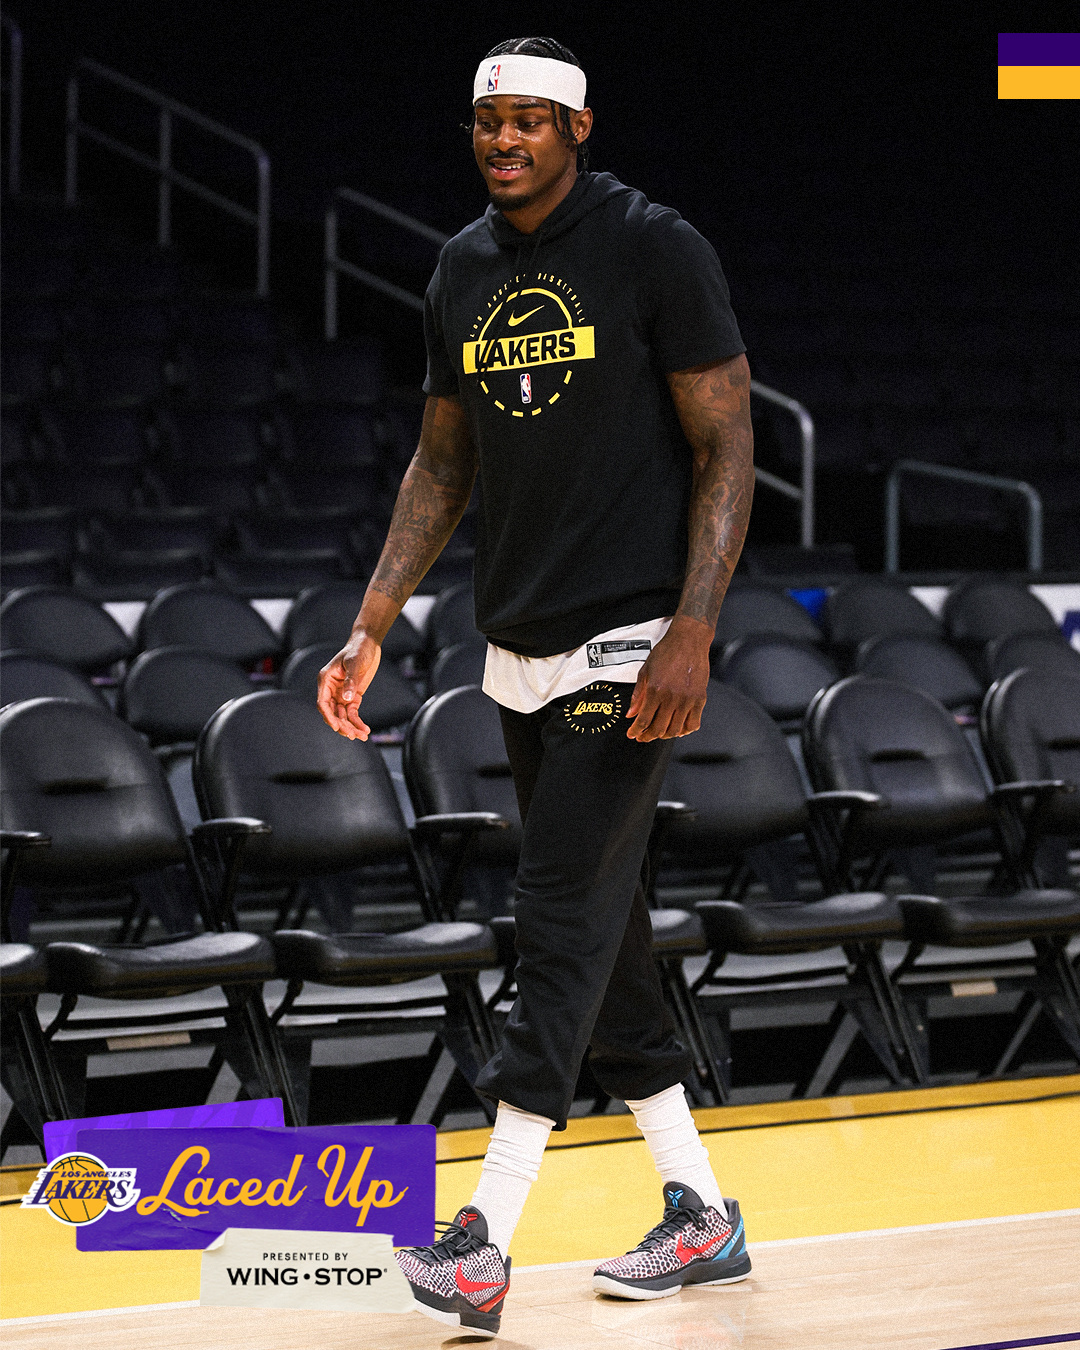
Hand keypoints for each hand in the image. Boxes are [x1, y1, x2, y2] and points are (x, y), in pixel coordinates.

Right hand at [316, 629, 381, 739]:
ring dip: (351, 727)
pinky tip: (365, 730)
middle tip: (353, 735)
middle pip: (332, 713)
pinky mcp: (353, 696)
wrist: (368, 643)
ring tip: (362, 736)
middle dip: (342, 725)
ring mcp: (341, 694)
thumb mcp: (354, 663)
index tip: (337, 727)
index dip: (328, 716)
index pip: (322, 703)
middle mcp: (331, 689)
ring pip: (342, 716)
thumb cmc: (358, 649)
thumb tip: (346, 698)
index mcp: (325, 680)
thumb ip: (350, 680)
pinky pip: (352, 713)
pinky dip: (357, 722)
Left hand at [626, 619, 710, 740]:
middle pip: (659, 729)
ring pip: (676, 730)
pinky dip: (685, 731)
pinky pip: (693, 723)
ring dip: (665, 735)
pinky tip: (679, 729)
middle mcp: (672, 697)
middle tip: (643, 736)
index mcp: (655, 690)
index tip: (633, 734)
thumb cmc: (667, 651)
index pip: (643, 720)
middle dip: (648, 736)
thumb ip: (637, 695)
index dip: (636, 731)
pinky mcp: (700, 699)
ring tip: (659, 732)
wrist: (689, 640)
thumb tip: (631, 713)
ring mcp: (687, 699)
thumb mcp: (645, 671)